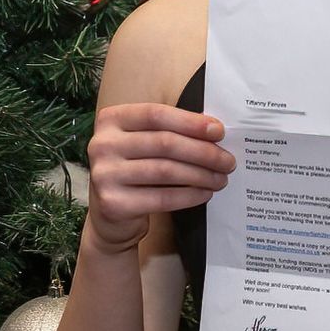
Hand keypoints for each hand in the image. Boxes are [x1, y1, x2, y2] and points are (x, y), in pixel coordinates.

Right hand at [86, 103, 235, 253]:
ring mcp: (104, 175)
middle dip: (203, 152)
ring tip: (220, 178)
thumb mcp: (141, 143)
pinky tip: (205, 193)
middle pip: (164, 143)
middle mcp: (102, 144)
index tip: (218, 131)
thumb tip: (213, 132)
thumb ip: (167, 132)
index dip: (190, 122)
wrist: (110, 216)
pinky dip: (189, 195)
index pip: (155, 115)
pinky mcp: (114, 203)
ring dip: (200, 175)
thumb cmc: (134, 170)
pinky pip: (162, 198)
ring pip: (166, 170)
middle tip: (227, 160)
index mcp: (110, 120)